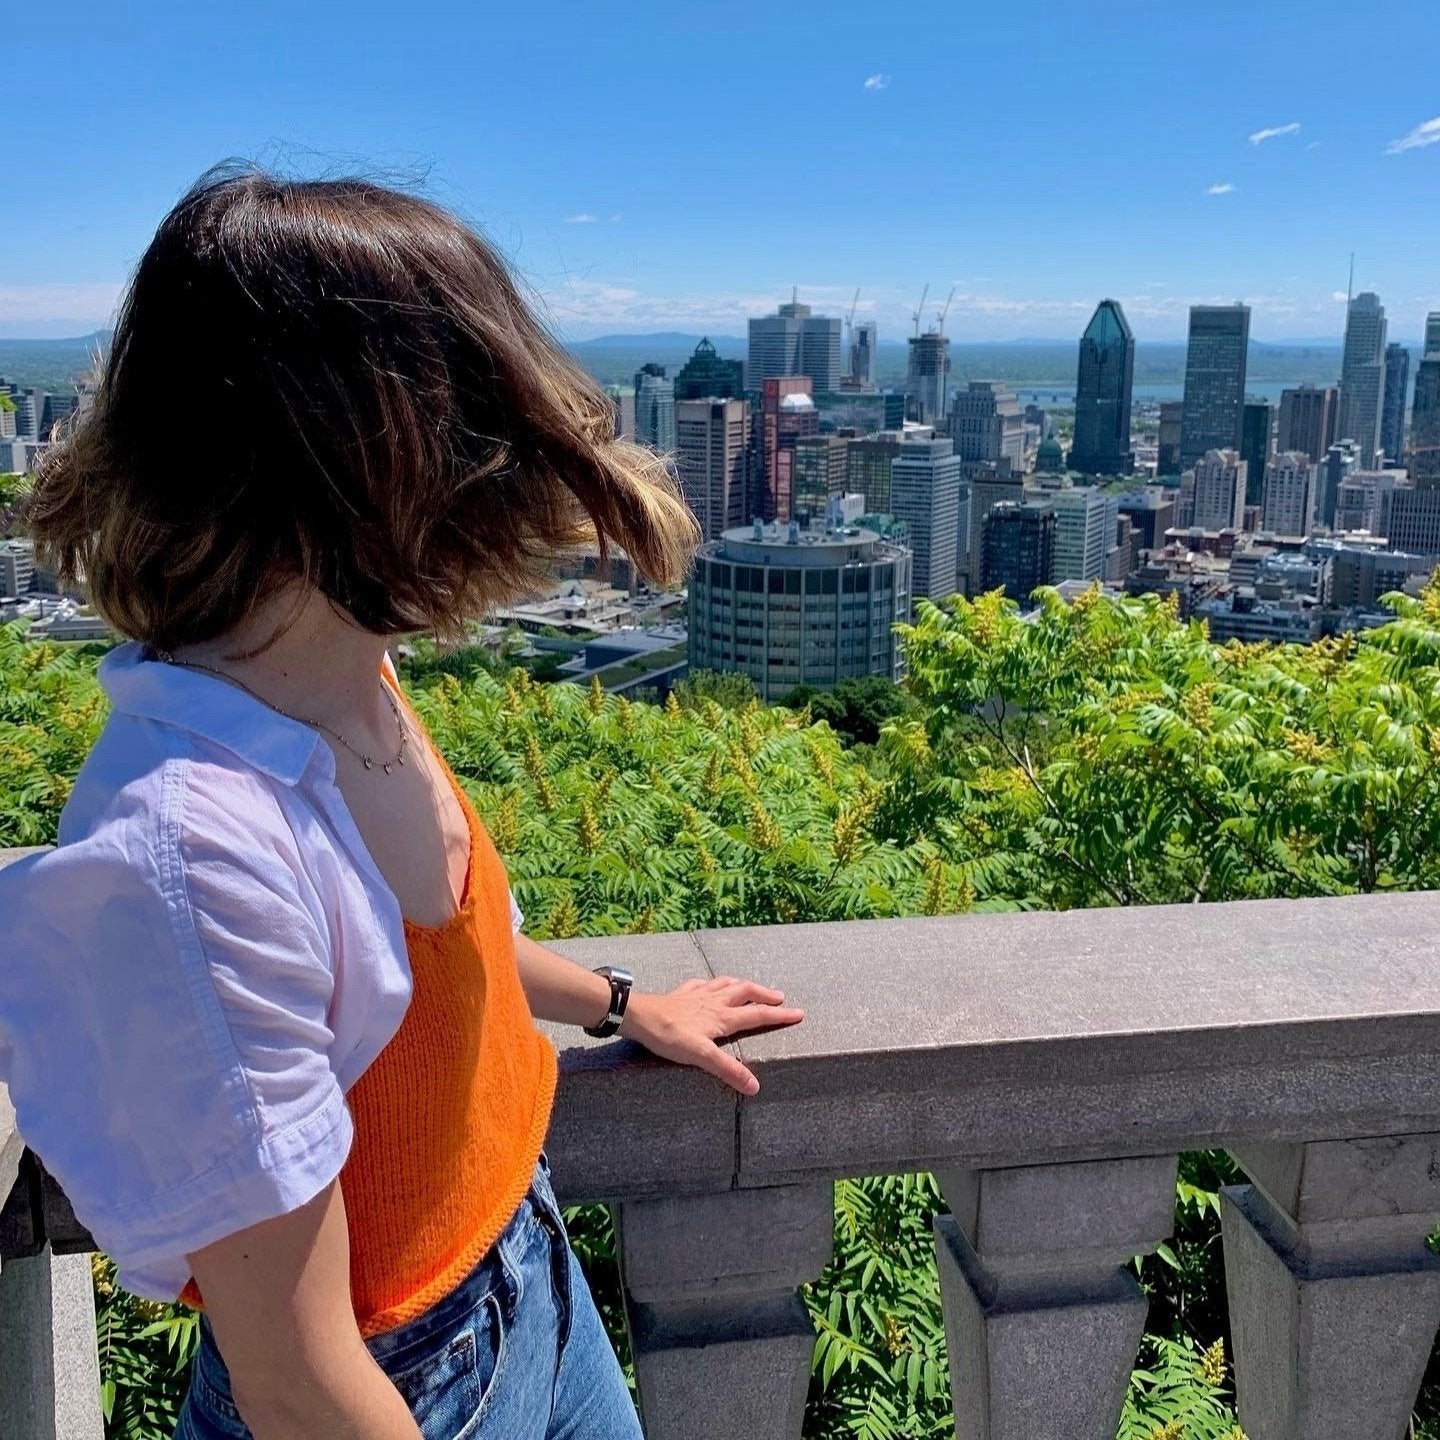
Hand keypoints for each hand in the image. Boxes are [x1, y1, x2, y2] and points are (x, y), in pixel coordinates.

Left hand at [618, 976, 804, 1095]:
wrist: (639, 1016)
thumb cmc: (669, 1036)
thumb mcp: (702, 1056)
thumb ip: (728, 1070)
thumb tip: (755, 1086)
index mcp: (722, 1018)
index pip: (757, 1015)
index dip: (779, 1015)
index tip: (799, 1013)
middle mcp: (713, 1002)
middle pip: (746, 993)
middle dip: (765, 995)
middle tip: (780, 996)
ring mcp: (697, 995)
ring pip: (726, 984)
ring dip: (742, 985)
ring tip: (751, 985)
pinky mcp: (681, 994)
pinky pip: (701, 984)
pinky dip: (711, 983)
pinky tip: (708, 985)